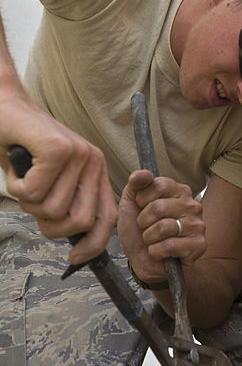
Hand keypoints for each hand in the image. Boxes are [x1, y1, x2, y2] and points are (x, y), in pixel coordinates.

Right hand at [0, 94, 116, 263]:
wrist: (3, 107)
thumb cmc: (24, 149)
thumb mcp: (52, 182)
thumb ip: (67, 205)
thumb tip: (78, 246)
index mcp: (96, 172)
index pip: (107, 219)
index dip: (93, 245)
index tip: (75, 258)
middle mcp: (93, 162)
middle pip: (78, 222)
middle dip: (48, 224)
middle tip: (33, 201)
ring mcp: (78, 154)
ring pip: (51, 209)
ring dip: (27, 202)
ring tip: (24, 179)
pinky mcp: (56, 148)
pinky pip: (32, 193)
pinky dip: (16, 187)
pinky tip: (17, 168)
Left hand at [118, 170, 206, 283]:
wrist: (142, 261)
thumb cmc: (138, 231)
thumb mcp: (130, 202)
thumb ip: (136, 184)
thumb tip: (143, 174)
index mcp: (178, 190)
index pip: (158, 185)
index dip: (142, 200)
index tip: (141, 209)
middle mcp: (192, 205)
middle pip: (158, 207)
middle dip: (143, 222)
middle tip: (146, 228)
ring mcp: (198, 225)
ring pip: (163, 227)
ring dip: (149, 238)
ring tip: (152, 240)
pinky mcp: (199, 245)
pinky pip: (170, 246)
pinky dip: (156, 252)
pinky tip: (159, 252)